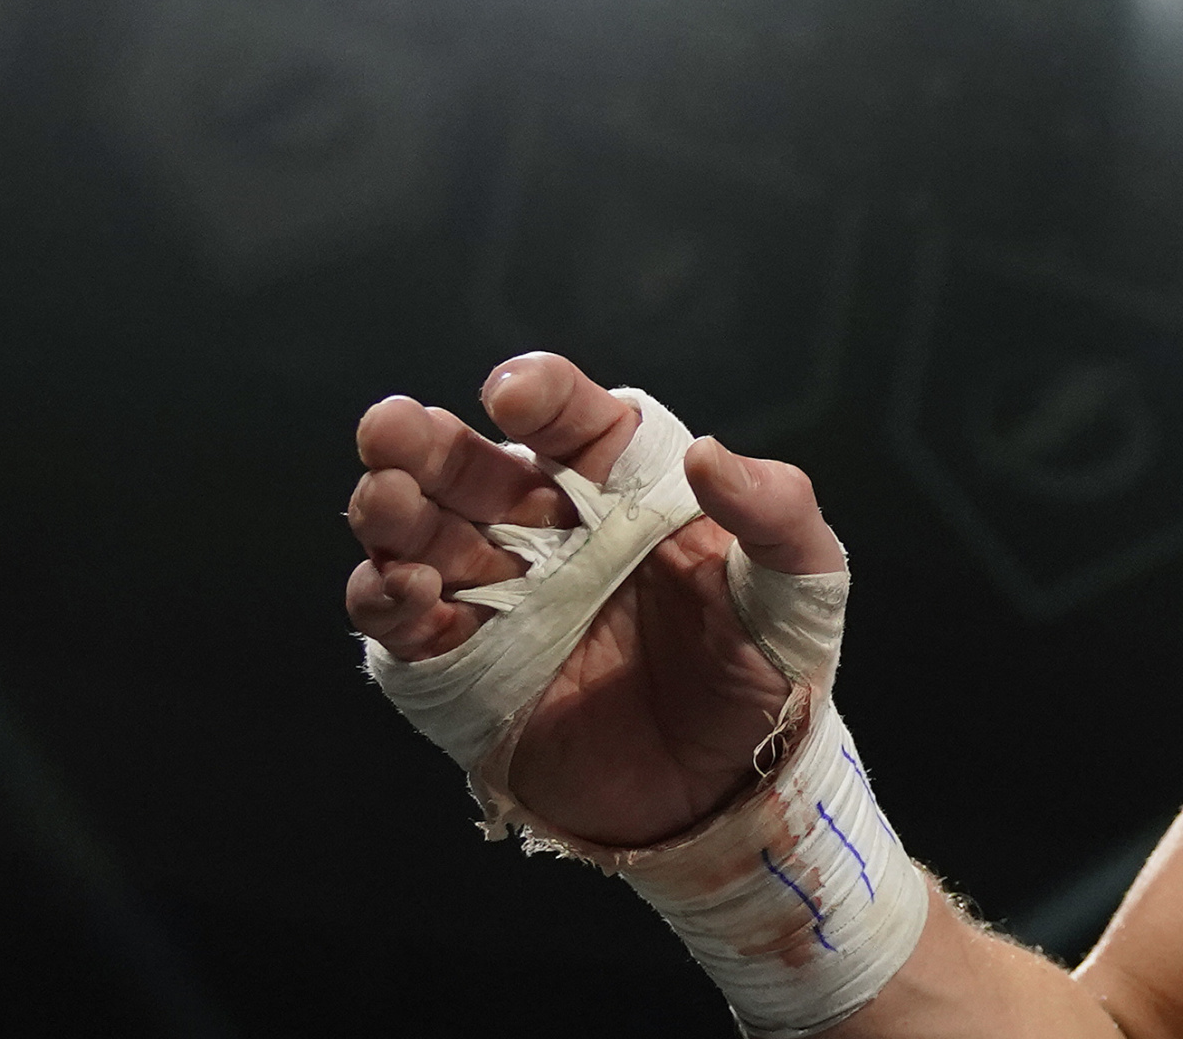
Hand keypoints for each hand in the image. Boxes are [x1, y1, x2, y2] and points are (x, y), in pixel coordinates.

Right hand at [342, 352, 844, 850]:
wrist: (732, 789)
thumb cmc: (767, 664)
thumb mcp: (798, 585)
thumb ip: (774, 514)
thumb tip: (710, 454)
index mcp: (628, 488)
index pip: (576, 423)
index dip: (542, 397)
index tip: (513, 392)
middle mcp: (553, 531)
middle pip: (476, 470)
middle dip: (428, 444)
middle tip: (390, 425)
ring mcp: (503, 601)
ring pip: (425, 538)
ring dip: (394, 514)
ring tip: (384, 498)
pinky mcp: (465, 673)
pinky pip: (408, 630)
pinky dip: (388, 602)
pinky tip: (400, 588)